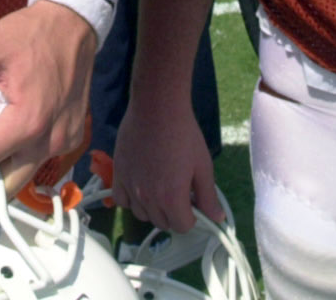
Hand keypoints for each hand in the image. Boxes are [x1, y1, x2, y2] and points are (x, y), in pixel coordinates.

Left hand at [0, 0, 95, 191]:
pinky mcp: (71, 137)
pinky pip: (38, 158)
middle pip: (1, 187)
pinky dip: (19, 150)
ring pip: (21, 176)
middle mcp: (48, 143)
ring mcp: (64, 143)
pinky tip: (12, 121)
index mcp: (26, 124)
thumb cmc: (30, 34)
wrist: (73, 24)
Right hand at [110, 94, 221, 233]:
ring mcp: (131, 187)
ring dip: (153, 208)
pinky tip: (140, 186)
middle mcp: (149, 198)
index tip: (193, 201)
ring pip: (142, 214)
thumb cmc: (184, 134)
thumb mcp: (203, 165)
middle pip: (162, 223)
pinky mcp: (118, 174)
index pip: (182, 227)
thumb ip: (208, 196)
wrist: (156, 108)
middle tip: (179, 191)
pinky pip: (121, 201)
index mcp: (172, 198)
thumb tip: (217, 218)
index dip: (192, 217)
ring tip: (160, 187)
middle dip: (174, 213)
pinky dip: (131, 200)